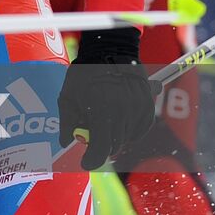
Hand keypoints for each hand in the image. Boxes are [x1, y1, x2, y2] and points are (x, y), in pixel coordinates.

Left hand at [58, 29, 155, 170]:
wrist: (110, 51)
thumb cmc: (84, 74)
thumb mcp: (67, 96)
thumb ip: (67, 122)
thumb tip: (66, 143)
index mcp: (101, 110)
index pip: (101, 147)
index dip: (92, 159)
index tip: (85, 163)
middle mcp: (123, 112)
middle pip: (113, 145)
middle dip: (100, 146)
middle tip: (90, 138)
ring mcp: (138, 110)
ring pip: (126, 140)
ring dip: (113, 138)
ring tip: (102, 121)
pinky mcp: (148, 109)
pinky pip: (138, 132)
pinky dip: (127, 132)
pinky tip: (116, 121)